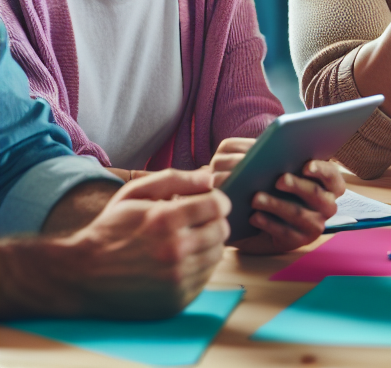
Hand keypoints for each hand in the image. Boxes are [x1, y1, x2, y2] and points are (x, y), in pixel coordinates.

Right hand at [27, 169, 229, 318]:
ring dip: (208, 245)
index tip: (208, 203)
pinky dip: (198, 268)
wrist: (81, 276)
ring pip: (217, 255)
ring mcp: (176, 280)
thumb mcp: (135, 193)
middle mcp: (174, 251)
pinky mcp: (175, 301)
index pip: (218, 205)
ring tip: (187, 241)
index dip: (217, 200)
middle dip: (213, 222)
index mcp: (166, 220)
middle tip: (196, 222)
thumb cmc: (110, 229)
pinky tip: (179, 262)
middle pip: (222, 230)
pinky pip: (205, 278)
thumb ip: (175, 179)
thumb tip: (209, 177)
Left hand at [210, 137, 345, 253]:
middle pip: (315, 194)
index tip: (306, 166)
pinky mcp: (299, 241)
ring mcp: (315, 226)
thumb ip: (290, 160)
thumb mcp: (292, 171)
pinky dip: (268, 223)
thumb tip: (273, 148)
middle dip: (296, 186)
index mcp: (331, 185)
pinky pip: (285, 233)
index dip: (321, 170)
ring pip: (298, 214)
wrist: (275, 216)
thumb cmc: (285, 185)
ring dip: (276, 205)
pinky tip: (254, 216)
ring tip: (256, 197)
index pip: (332, 175)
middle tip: (279, 179)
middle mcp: (328, 206)